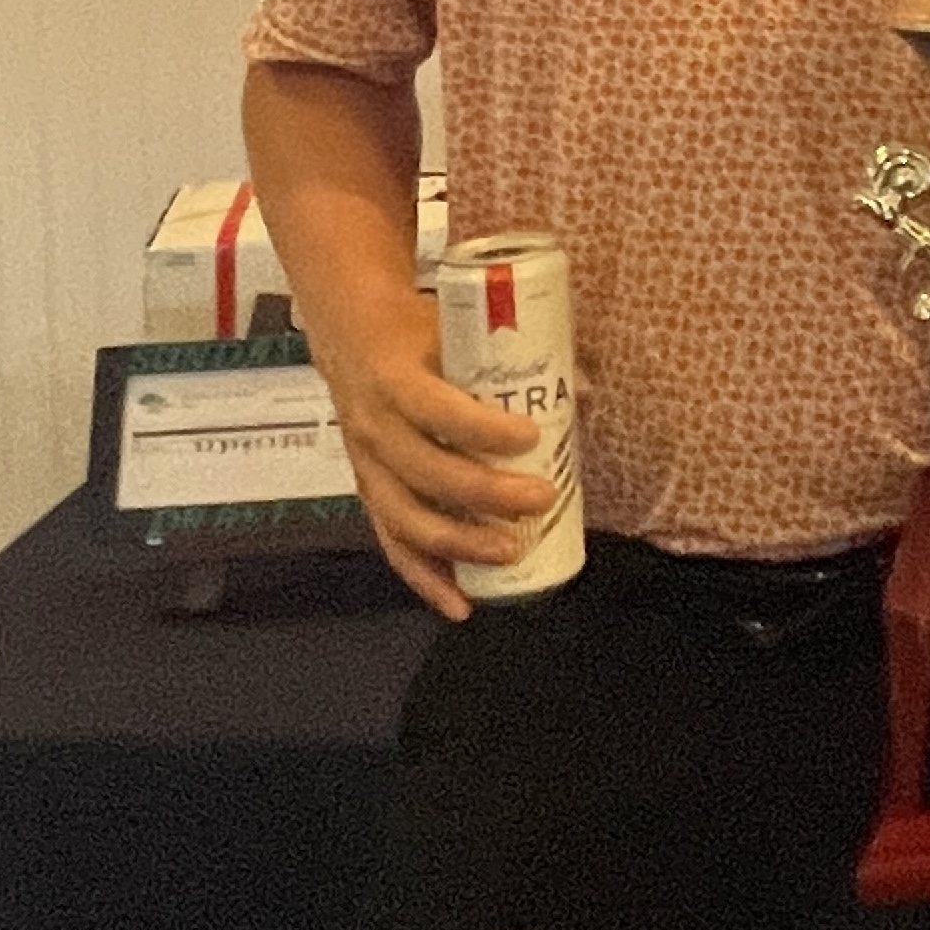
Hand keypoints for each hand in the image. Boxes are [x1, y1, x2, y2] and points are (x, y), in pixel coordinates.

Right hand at [311, 287, 556, 620]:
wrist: (349, 335)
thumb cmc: (417, 330)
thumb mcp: (456, 325)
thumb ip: (514, 354)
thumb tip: (580, 389)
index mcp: (395, 377)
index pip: (437, 410)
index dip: (482, 428)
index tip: (531, 436)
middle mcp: (374, 426)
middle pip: (428, 473)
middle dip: (486, 494)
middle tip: (540, 499)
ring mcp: (367, 465)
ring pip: (408, 518)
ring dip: (460, 544)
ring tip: (511, 553)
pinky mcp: (369, 492)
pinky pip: (393, 543)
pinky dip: (426, 578)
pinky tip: (460, 603)